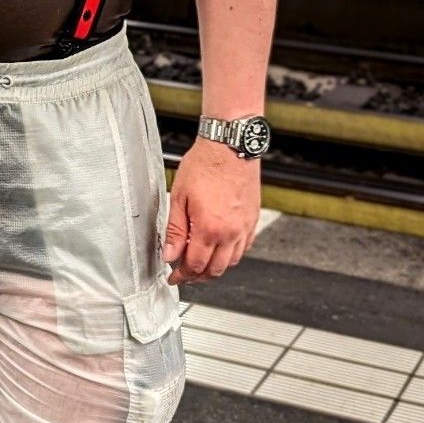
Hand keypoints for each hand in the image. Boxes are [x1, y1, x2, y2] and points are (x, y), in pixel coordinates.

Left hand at [161, 137, 260, 284]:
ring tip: (200, 264)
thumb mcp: (179, 197)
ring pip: (231, 262)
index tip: (174, 276)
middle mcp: (230, 232)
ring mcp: (244, 227)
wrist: (230, 146)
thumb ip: (175, 231)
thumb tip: (170, 254)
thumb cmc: (206, 165)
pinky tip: (221, 250)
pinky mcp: (253, 220)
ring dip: (215, 268)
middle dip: (197, 276)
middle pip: (214, 269)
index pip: (195, 265)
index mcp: (209, 228)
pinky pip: (245, 248)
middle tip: (184, 274)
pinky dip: (232, 255)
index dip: (182, 275)